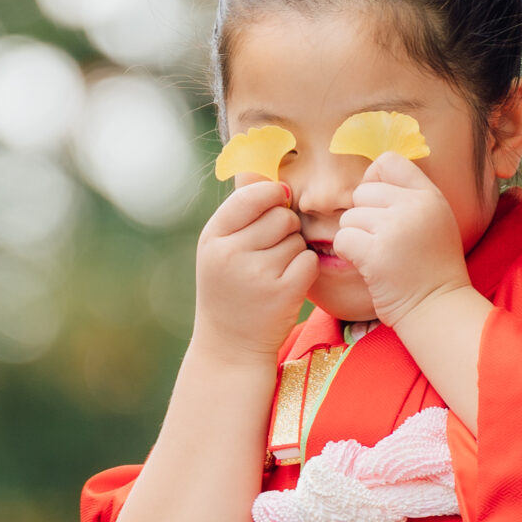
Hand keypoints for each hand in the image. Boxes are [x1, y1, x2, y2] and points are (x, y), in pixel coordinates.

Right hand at [193, 181, 316, 364]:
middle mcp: (230, 253)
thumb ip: (241, 214)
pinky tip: (288, 285)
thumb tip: (272, 175)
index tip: (276, 207)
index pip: (253, 196)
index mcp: (213, 237)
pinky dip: (305, 270)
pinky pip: (308, 261)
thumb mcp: (220, 250)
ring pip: (297, 238)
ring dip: (294, 251)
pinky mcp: (282, 292)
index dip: (272, 197)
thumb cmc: (230, 290)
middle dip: (285, 228)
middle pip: (280, 215)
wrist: (230, 346)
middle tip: (271, 251)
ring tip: (275, 272)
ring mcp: (256, 274)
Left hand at [332, 153, 473, 327]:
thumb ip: (409, 196)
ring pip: (349, 217)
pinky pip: (343, 238)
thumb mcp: (434, 221)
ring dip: (356, 238)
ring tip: (380, 257)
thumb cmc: (431, 268)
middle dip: (363, 217)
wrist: (438, 308)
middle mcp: (414, 206)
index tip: (379, 206)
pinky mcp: (376, 252)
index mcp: (429, 195)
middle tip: (382, 242)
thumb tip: (369, 175)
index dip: (374, 180)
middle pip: (362, 191)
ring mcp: (395, 228)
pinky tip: (368, 266)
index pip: (388, 161)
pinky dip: (349, 254)